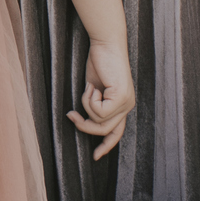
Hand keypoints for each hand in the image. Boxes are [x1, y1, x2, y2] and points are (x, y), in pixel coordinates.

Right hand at [68, 38, 134, 159]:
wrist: (106, 44)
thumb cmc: (99, 61)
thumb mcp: (95, 88)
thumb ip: (95, 105)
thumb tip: (86, 121)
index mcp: (123, 105)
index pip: (116, 132)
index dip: (106, 145)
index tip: (95, 157)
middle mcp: (128, 106)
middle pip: (106, 131)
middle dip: (86, 126)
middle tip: (72, 116)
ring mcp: (126, 103)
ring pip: (100, 122)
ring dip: (86, 107)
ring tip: (88, 89)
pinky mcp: (121, 98)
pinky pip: (99, 111)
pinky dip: (89, 99)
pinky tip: (92, 85)